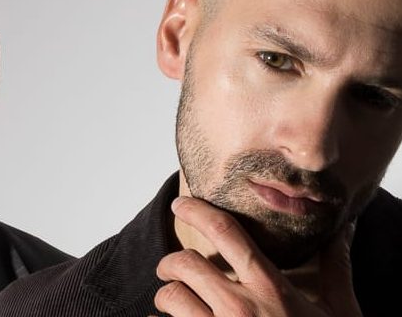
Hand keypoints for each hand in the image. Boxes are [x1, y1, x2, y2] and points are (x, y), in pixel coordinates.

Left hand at [153, 196, 361, 316]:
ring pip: (172, 298)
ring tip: (173, 300)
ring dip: (167, 296)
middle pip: (186, 264)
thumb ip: (335, 269)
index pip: (226, 233)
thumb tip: (343, 230)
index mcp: (271, 289)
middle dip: (171, 262)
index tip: (181, 204)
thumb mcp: (340, 312)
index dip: (197, 211)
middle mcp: (240, 309)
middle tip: (170, 268)